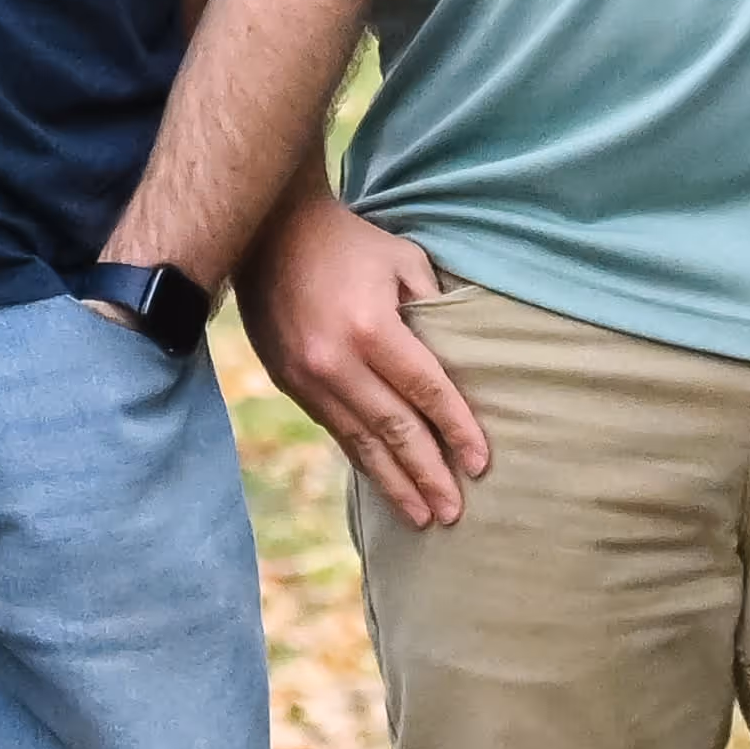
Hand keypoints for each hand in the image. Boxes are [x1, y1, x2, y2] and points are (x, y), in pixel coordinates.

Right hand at [248, 188, 486, 526]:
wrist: (268, 233)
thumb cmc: (349, 242)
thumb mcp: (403, 260)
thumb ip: (435, 310)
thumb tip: (461, 359)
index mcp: (372, 328)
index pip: (426, 392)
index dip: (456, 430)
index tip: (480, 465)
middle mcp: (336, 361)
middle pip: (394, 429)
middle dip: (427, 475)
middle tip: (453, 513)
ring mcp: (308, 377)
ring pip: (359, 442)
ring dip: (393, 483)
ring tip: (421, 516)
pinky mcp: (289, 383)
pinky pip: (334, 430)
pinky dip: (362, 458)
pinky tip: (382, 480)